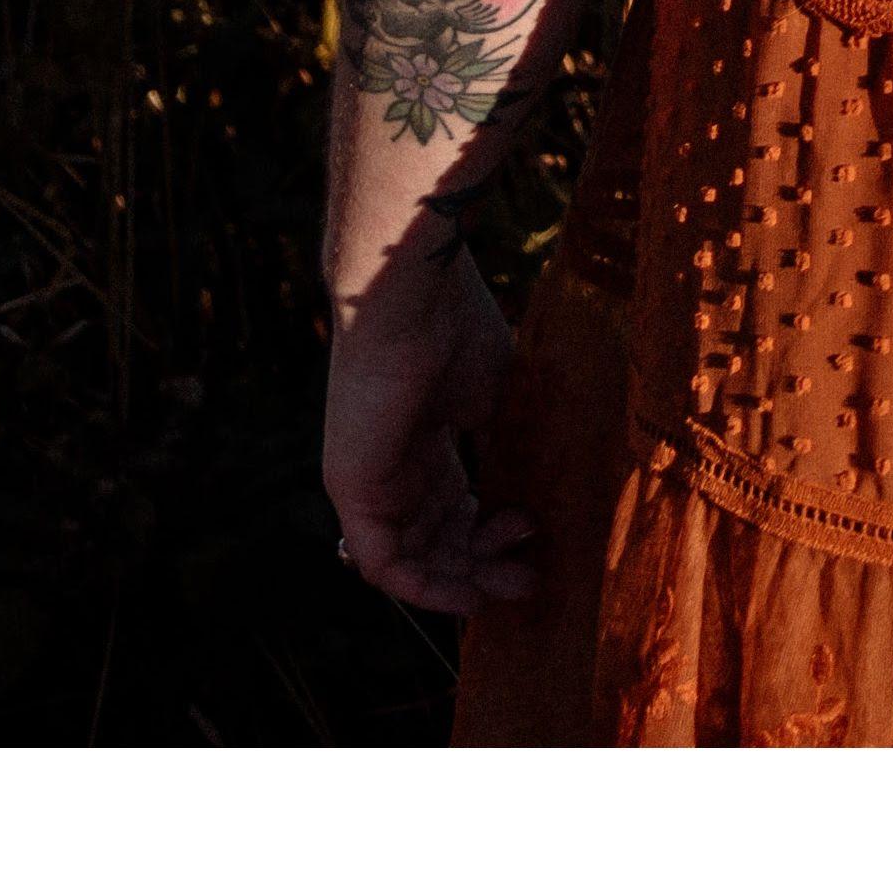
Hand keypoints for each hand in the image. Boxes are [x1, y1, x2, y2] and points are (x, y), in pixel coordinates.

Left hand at [324, 238, 530, 613]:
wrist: (412, 299)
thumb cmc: (456, 330)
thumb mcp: (496, 400)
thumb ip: (507, 451)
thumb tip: (538, 499)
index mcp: (426, 444)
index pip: (454, 511)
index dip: (495, 535)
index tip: (538, 534)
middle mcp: (395, 469)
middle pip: (438, 542)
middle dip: (486, 566)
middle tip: (532, 576)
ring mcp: (371, 483)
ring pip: (414, 560)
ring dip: (465, 581)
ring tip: (515, 579)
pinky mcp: (353, 494)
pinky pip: (384, 564)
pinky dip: (426, 588)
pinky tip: (471, 593)